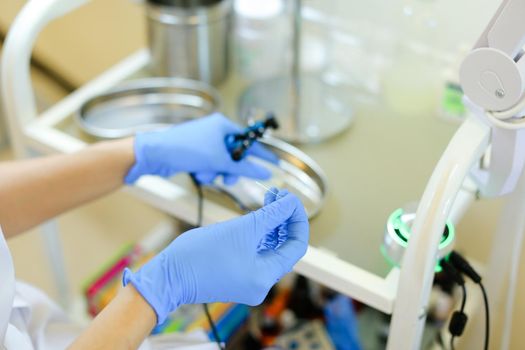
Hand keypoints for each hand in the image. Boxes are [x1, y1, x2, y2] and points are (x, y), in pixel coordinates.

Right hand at [123, 191, 308, 323]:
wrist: (168, 275)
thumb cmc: (199, 255)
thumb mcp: (241, 229)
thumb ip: (270, 215)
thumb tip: (291, 202)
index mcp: (265, 277)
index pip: (296, 246)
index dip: (297, 219)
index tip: (291, 199)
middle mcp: (261, 283)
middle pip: (285, 247)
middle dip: (284, 219)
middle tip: (279, 194)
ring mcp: (249, 280)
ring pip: (271, 248)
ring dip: (273, 224)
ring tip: (270, 199)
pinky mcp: (238, 274)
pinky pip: (257, 252)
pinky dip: (260, 234)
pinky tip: (259, 215)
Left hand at [124, 113, 277, 184]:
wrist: (155, 154)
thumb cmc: (185, 149)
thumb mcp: (218, 160)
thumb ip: (244, 168)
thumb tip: (265, 173)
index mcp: (223, 125)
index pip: (249, 140)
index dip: (262, 154)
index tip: (274, 164)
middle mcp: (215, 131)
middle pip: (235, 155)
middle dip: (230, 169)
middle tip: (228, 178)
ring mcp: (205, 143)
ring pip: (222, 164)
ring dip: (216, 173)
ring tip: (206, 174)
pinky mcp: (196, 154)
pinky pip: (210, 166)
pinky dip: (206, 172)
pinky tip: (197, 173)